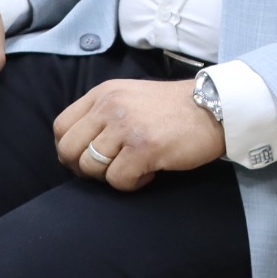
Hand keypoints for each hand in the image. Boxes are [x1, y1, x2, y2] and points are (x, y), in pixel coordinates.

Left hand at [53, 78, 225, 190]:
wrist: (215, 108)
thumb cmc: (173, 109)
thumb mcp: (130, 98)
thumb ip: (103, 114)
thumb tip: (78, 148)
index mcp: (103, 93)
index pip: (61, 127)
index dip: (69, 150)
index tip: (87, 159)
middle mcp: (109, 106)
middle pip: (69, 150)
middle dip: (84, 168)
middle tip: (109, 170)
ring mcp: (125, 127)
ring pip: (91, 168)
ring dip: (111, 176)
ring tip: (135, 167)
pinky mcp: (143, 148)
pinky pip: (118, 181)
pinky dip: (132, 184)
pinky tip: (150, 171)